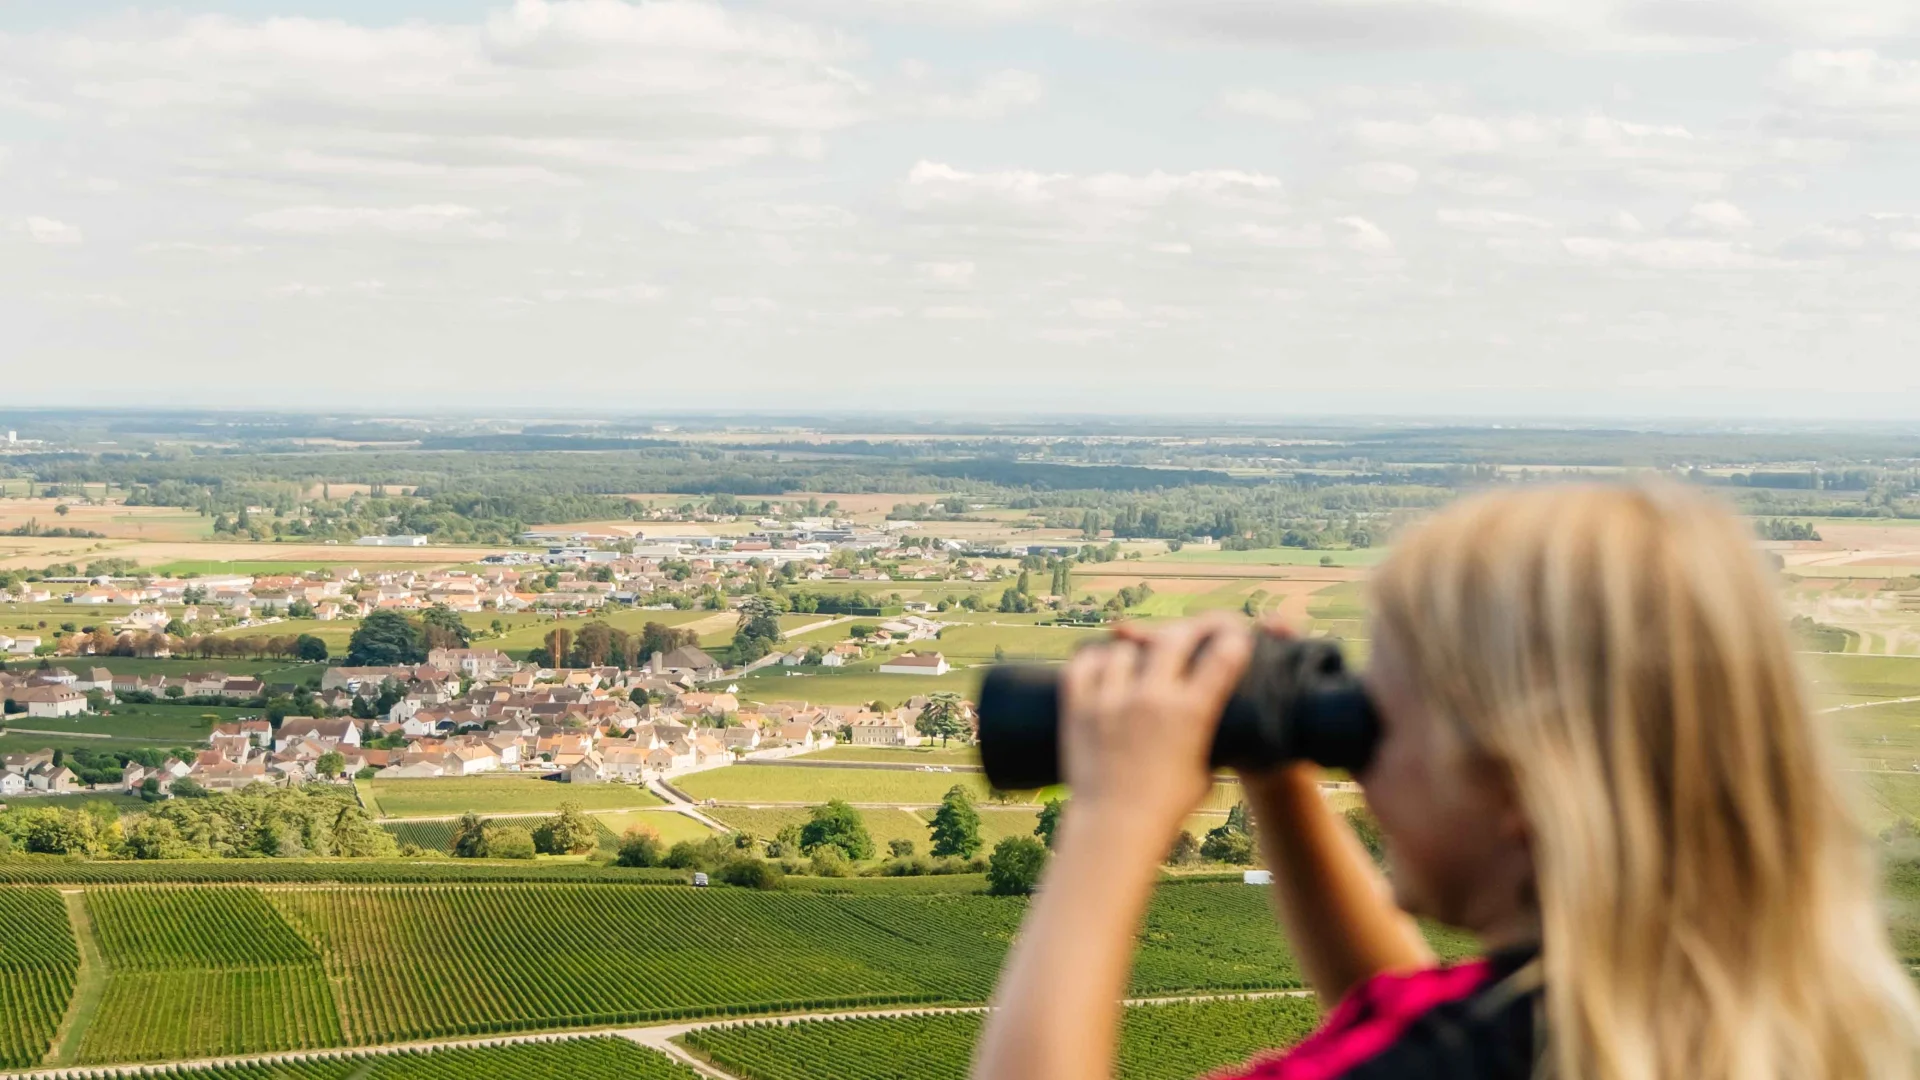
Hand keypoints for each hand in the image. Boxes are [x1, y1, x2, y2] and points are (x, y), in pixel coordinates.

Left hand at [1057, 613, 1253, 842]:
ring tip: (1144, 657)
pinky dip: (1096, 658)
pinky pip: (1084, 663)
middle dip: (1190, 630)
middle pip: (1174, 638)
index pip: (1222, 656)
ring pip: (1126, 648)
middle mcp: (1151, 699)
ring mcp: (1111, 700)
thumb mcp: (1202, 771)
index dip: (1233, 640)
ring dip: (1139, 649)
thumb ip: (1206, 738)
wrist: (1112, 829)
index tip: (1234, 637)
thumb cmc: (1165, 808)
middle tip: (1193, 634)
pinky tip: (1104, 661)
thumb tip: (1210, 715)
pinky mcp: (1078, 707)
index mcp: (1189, 714)